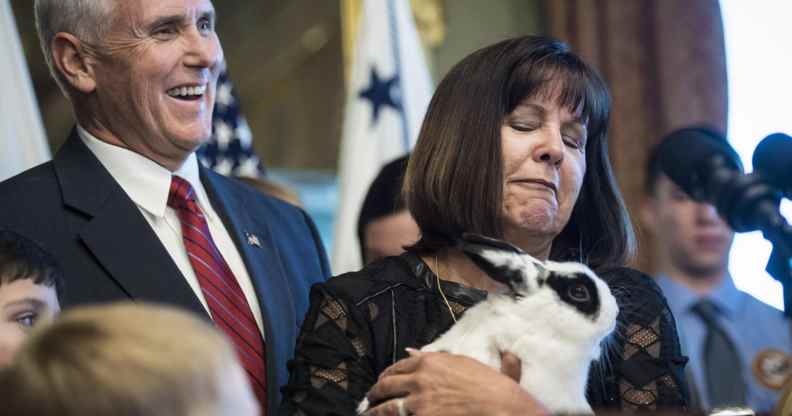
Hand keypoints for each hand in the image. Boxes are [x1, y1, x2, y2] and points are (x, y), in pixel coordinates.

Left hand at [363, 349, 548, 415]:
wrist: (501, 406)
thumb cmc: (492, 386)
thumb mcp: (467, 363)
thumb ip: (440, 357)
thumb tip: (414, 350)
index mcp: (431, 362)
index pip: (399, 366)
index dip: (388, 375)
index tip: (383, 381)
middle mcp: (420, 378)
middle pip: (387, 385)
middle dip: (375, 393)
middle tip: (370, 399)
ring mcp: (418, 401)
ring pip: (386, 406)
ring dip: (374, 411)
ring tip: (368, 414)